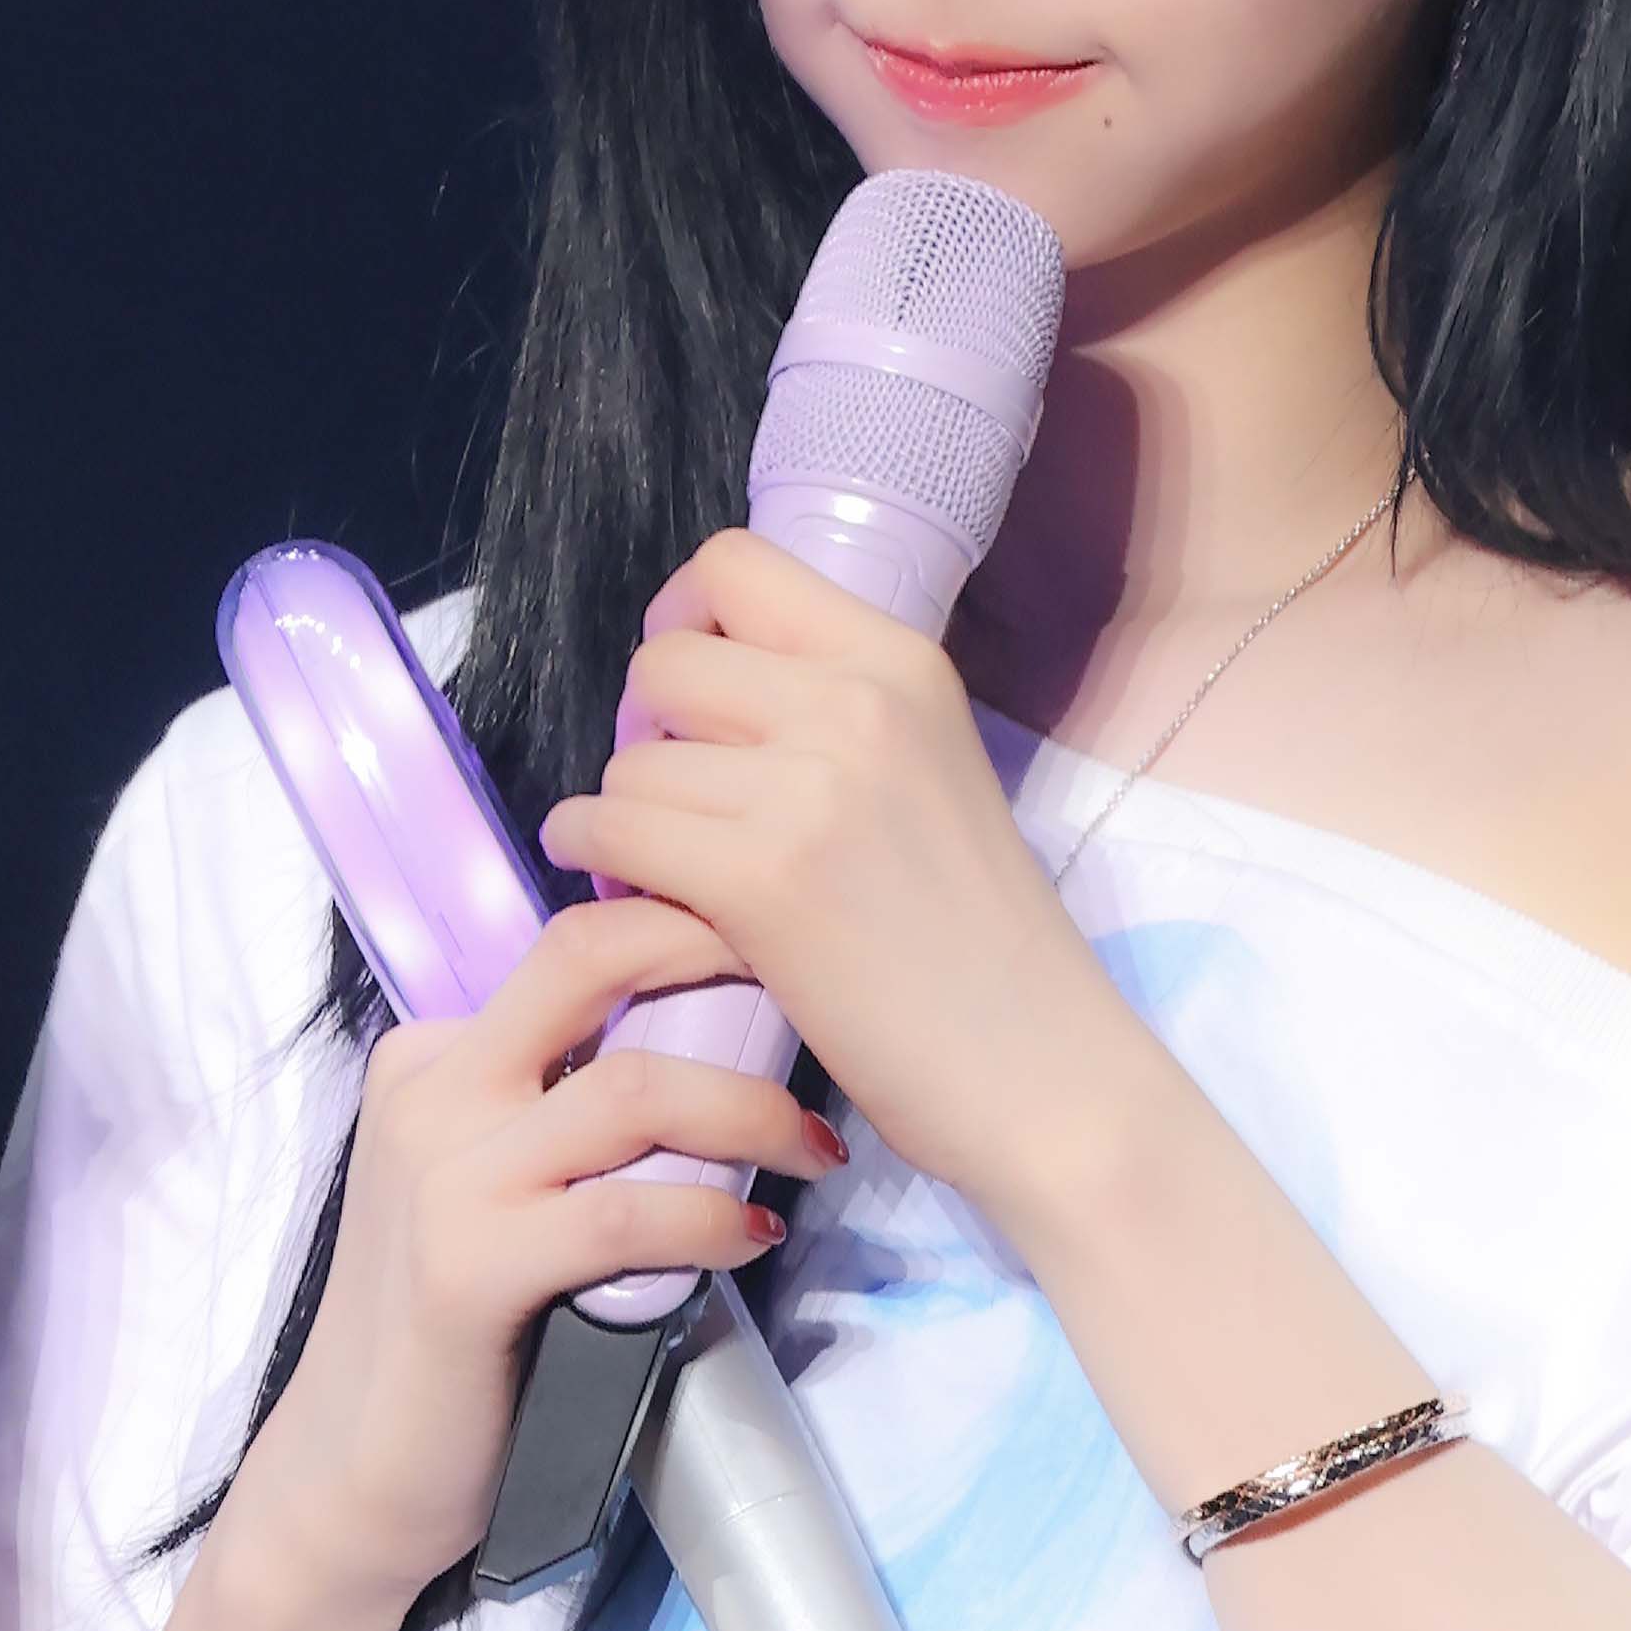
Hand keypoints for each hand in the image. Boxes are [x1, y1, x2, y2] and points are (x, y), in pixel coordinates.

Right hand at [236, 895, 825, 1612]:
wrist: (355, 1467)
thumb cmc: (455, 1326)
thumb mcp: (496, 1183)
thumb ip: (563, 1111)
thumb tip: (711, 1050)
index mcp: (436, 1056)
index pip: (573, 946)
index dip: (688, 929)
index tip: (779, 955)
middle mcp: (431, 1091)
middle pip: (587, 958)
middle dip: (718, 952)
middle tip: (820, 997)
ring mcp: (443, 1176)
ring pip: (632, 1089)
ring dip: (751, 1112)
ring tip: (811, 1150)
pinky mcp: (469, 1269)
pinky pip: (626, 1213)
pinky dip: (711, 1216)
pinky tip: (750, 1234)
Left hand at [539, 528, 1156, 1221]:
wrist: (1037, 1066)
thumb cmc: (983, 942)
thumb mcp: (931, 771)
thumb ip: (837, 714)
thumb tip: (705, 689)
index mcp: (902, 661)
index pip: (734, 564)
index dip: (686, 624)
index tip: (692, 700)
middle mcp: (858, 703)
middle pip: (665, 659)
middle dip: (647, 730)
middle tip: (675, 798)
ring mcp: (811, 789)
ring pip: (633, 760)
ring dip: (627, 817)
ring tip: (665, 869)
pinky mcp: (764, 881)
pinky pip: (613, 830)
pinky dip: (593, 859)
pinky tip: (618, 885)